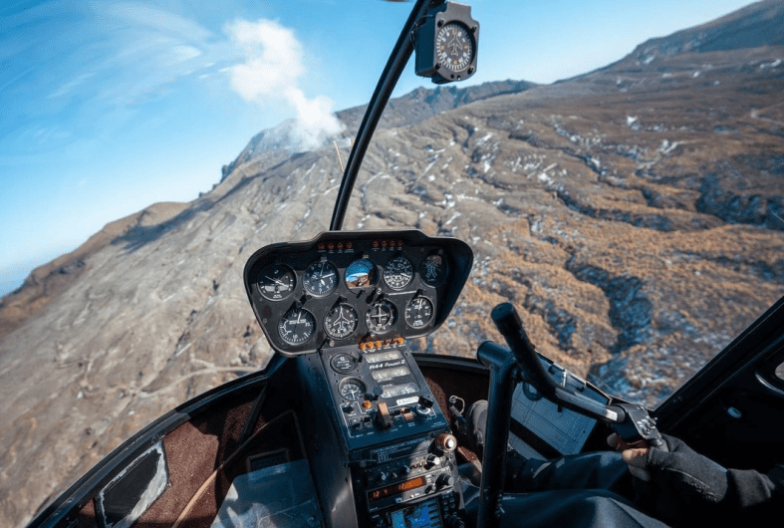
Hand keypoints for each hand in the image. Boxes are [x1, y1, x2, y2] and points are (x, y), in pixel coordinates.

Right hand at [607, 433, 729, 526]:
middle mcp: (658, 460)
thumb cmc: (704, 479)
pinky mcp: (656, 495)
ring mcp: (656, 478)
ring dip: (640, 478)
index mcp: (665, 445)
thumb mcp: (677, 464)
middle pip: (632, 456)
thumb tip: (627, 453)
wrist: (720, 507)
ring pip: (634, 474)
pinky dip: (644, 491)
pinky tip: (654, 493)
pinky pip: (640, 490)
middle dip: (633, 461)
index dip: (626, 438)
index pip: (639, 437)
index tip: (613, 441)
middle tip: (642, 468)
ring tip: (653, 482)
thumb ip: (651, 457)